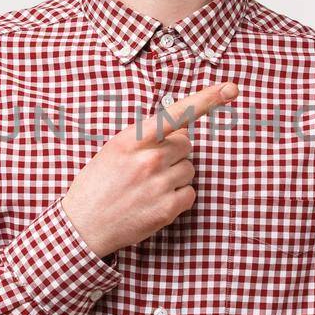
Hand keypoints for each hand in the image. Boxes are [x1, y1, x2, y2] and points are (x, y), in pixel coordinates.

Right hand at [61, 81, 239, 256]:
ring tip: (149, 187)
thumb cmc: (98, 185)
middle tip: (150, 168)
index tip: (231, 89)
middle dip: (174, 153)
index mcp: (132, 139)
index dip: (206, 99)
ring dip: (176, 176)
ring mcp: (159, 184)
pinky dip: (178, 198)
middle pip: (186, 144)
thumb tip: (180, 131)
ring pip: (190, 169)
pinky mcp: (167, 208)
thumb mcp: (114, 150)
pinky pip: (190, 193)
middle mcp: (149, 159)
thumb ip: (146, 138)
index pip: (174, 114)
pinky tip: (155, 202)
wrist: (83, 226)